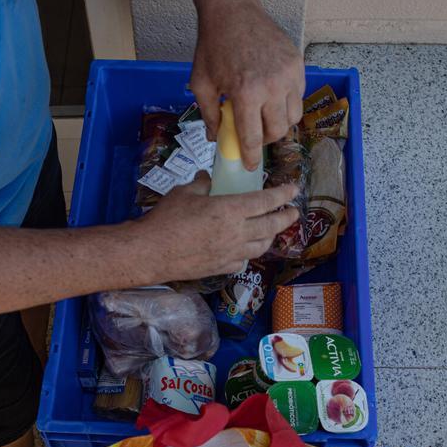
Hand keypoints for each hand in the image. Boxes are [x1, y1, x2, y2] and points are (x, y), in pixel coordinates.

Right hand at [133, 172, 299, 281]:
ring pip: (262, 246)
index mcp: (230, 210)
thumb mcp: (185, 192)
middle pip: (271, 226)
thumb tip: (207, 178)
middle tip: (294, 212)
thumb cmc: (167, 219)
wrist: (152, 252)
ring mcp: (231, 253)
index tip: (294, 190)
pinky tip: (246, 249)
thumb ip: (202, 184)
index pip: (266, 201)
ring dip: (270, 236)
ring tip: (272, 230)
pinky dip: (249, 252)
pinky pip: (244, 260)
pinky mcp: (222, 268)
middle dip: (286, 218)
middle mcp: (237, 233)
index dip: (283, 194)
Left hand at [190, 0, 305, 171]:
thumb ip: (209, 114)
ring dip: (280, 123)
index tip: (250, 166)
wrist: (233, 10)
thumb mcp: (201, 83)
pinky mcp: (298, 64)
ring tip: (265, 117)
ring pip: (293, 116)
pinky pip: (299, 95)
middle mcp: (272, 86)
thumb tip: (216, 139)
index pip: (253, 138)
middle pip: (278, 131)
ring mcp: (289, 74)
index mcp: (246, 93)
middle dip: (267, 140)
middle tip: (255, 137)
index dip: (251, 157)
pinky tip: (272, 96)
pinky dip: (287, 103)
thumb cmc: (213, 46)